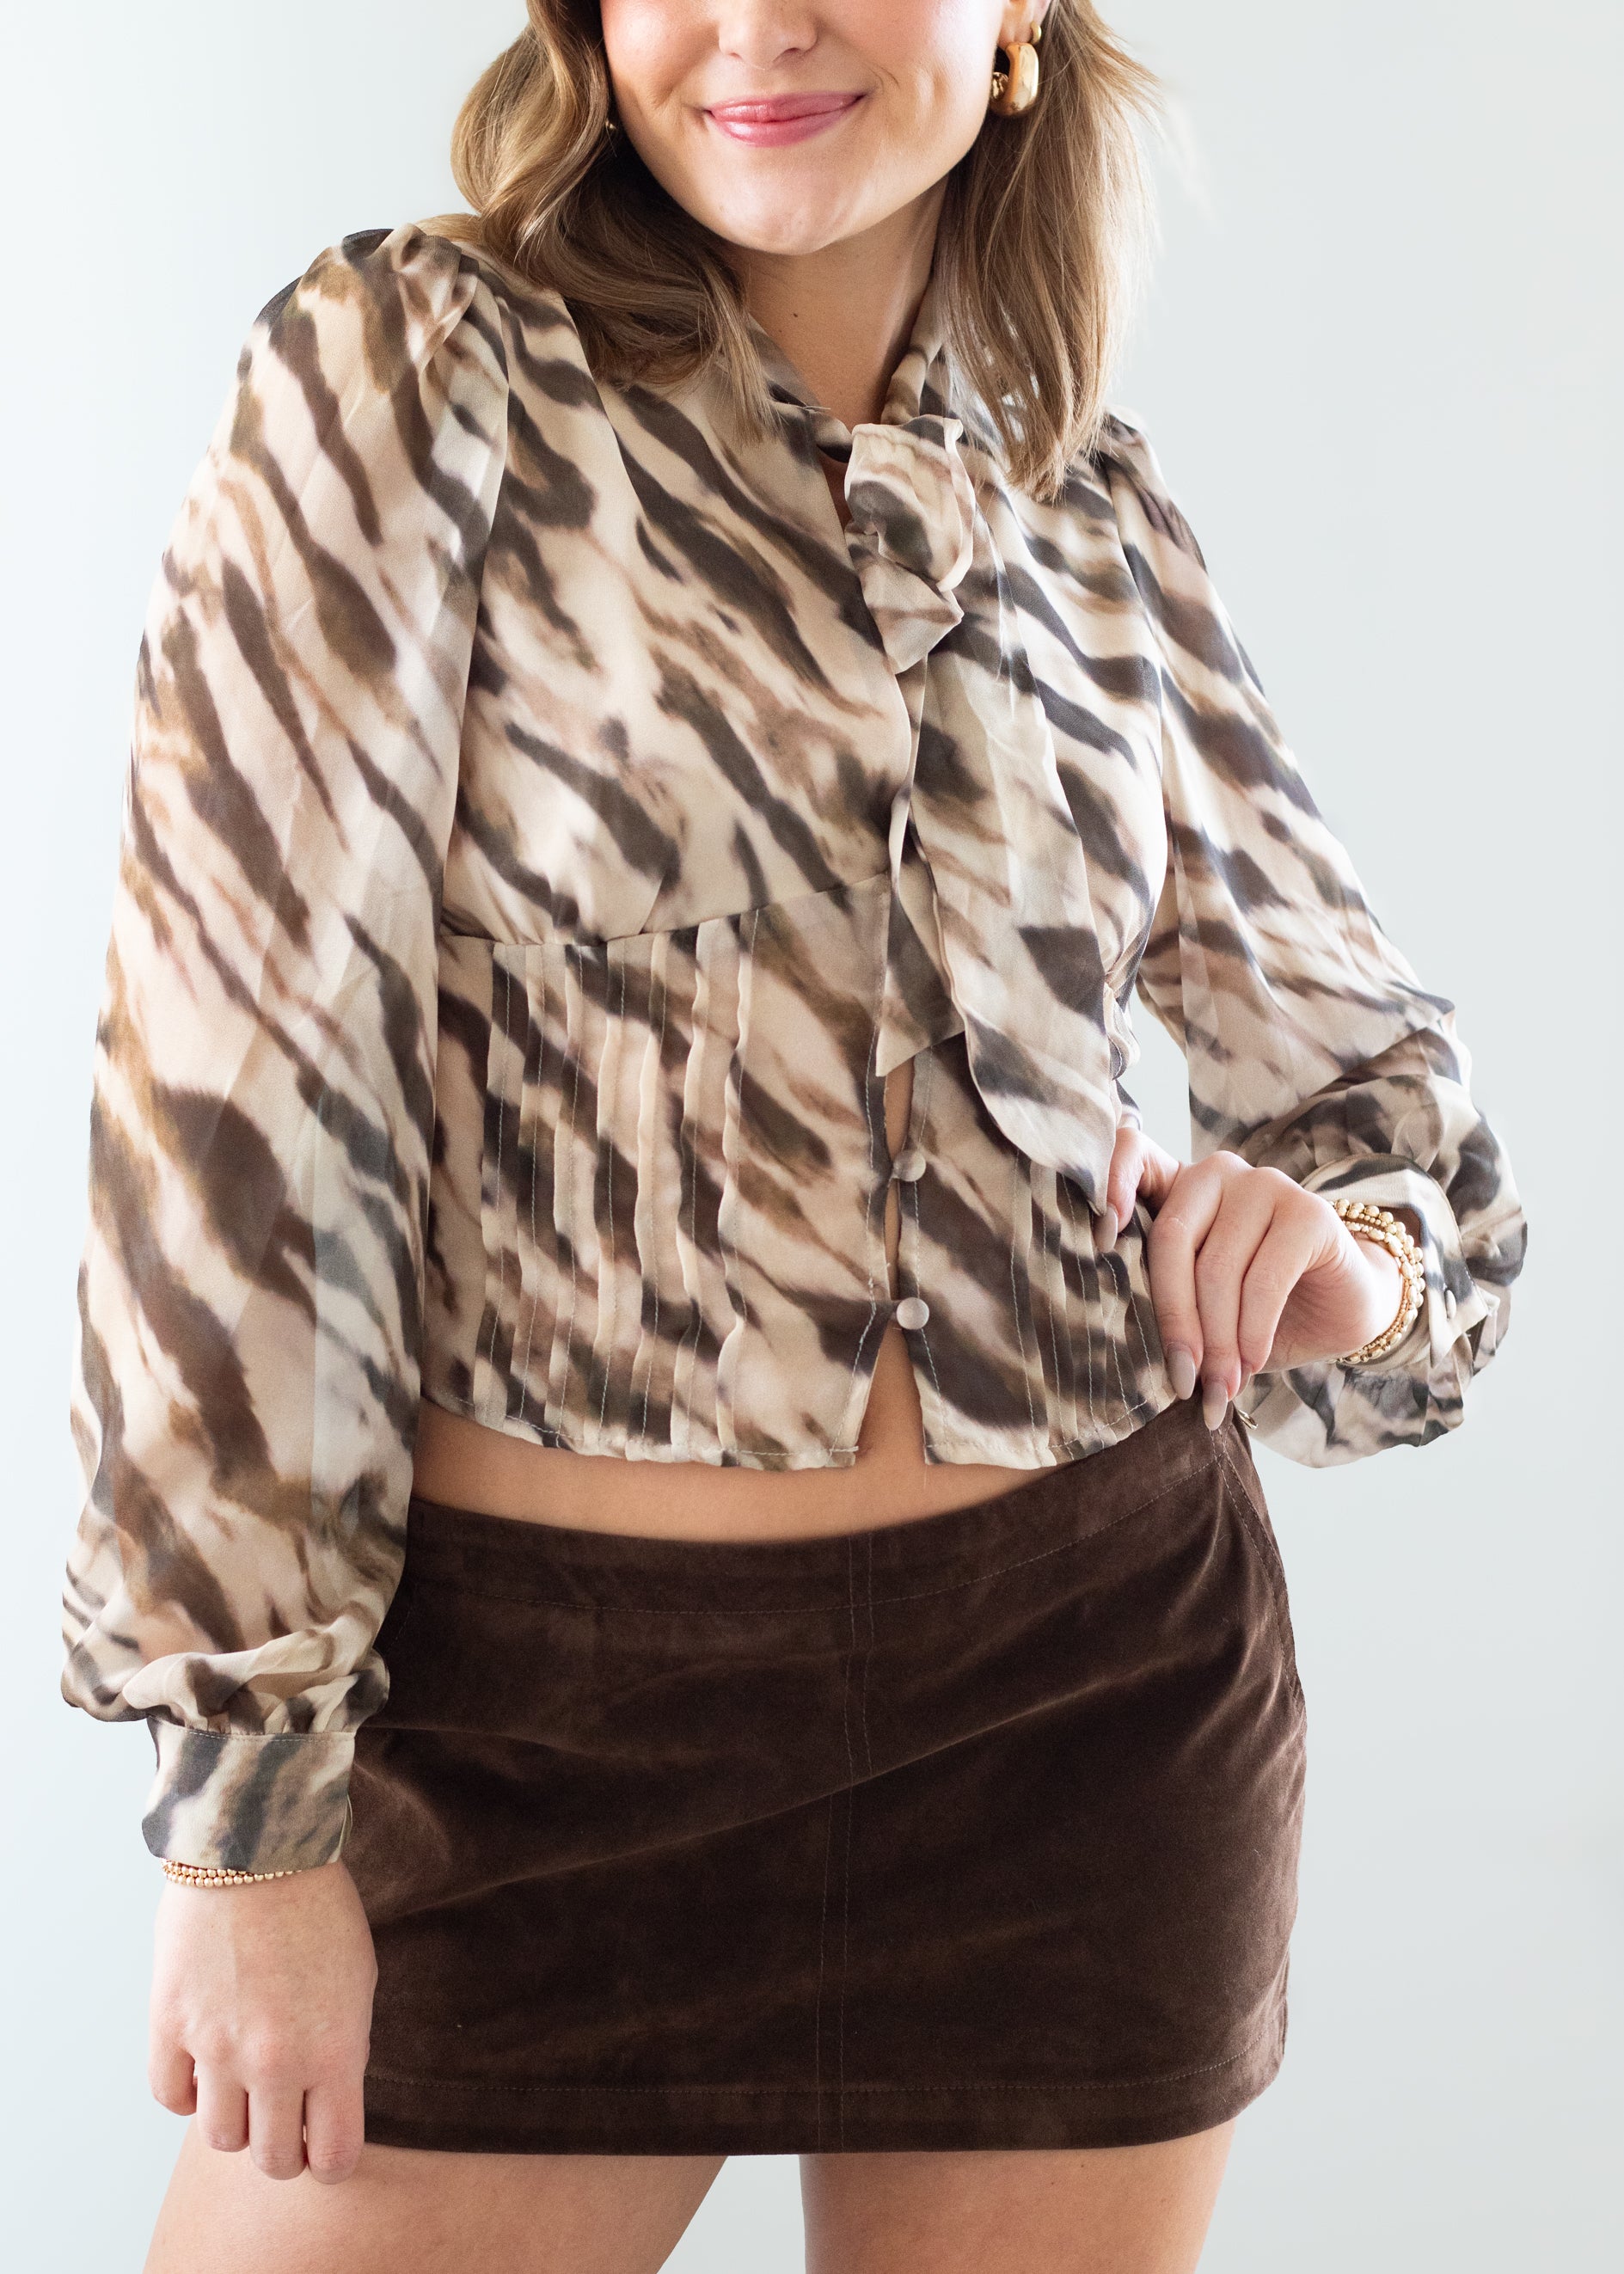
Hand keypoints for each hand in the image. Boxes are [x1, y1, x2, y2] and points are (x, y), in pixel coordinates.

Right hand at [149, 1856, 376, 2182]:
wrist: (257, 1848)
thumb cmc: (318, 1907)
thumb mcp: (358, 1980)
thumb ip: (342, 2048)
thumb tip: (324, 2100)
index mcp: (334, 2050)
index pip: (334, 2155)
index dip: (331, 2160)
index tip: (326, 2145)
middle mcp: (275, 2061)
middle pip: (273, 2158)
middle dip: (284, 2150)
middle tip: (286, 2122)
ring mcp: (217, 2046)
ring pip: (221, 2138)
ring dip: (236, 2122)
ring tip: (245, 2089)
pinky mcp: (170, 2024)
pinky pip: (171, 2098)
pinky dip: (188, 2094)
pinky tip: (204, 2066)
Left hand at [1100, 1128, 1410, 1426]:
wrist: (1342, 1309)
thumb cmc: (1256, 1309)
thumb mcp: (1200, 1305)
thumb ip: (1162, 1305)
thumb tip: (1119, 1355)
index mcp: (1177, 1186)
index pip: (1131, 1153)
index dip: (1110, 1185)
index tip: (1099, 1241)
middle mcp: (1217, 1173)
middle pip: (1172, 1239)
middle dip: (1173, 1319)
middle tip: (1180, 1379)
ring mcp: (1265, 1185)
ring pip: (1218, 1268)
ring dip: (1217, 1341)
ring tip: (1218, 1388)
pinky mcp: (1309, 1214)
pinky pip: (1264, 1280)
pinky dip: (1253, 1331)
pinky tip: (1251, 1363)